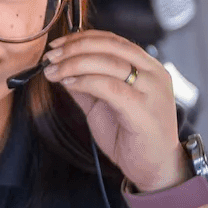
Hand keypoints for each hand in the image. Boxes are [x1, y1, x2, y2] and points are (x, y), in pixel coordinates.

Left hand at [41, 30, 187, 192]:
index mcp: (148, 68)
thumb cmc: (133, 137)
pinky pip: (110, 87)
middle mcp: (154, 74)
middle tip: (51, 56)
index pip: (114, 41)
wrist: (155, 169)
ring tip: (53, 71)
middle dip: (75, 48)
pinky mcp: (144, 111)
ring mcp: (152, 91)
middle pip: (110, 47)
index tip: (58, 44)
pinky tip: (68, 84)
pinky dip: (85, 82)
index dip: (82, 38)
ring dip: (74, 64)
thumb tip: (60, 68)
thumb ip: (86, 85)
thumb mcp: (104, 105)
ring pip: (109, 64)